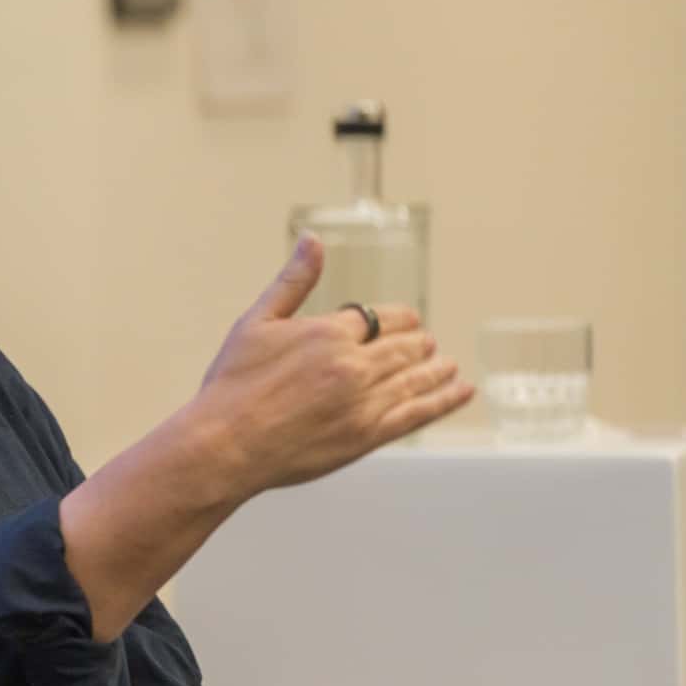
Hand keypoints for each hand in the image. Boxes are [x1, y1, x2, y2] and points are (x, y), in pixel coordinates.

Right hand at [190, 235, 473, 497]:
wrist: (225, 445)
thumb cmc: (232, 386)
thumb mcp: (256, 323)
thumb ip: (292, 281)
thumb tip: (313, 240)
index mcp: (328, 332)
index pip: (379, 317)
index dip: (397, 319)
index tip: (406, 322)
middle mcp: (353, 364)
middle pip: (403, 346)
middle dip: (418, 343)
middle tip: (427, 345)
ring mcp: (364, 401)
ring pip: (416, 377)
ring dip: (436, 368)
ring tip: (448, 366)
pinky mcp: (368, 435)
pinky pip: (419, 412)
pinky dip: (444, 400)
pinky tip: (460, 391)